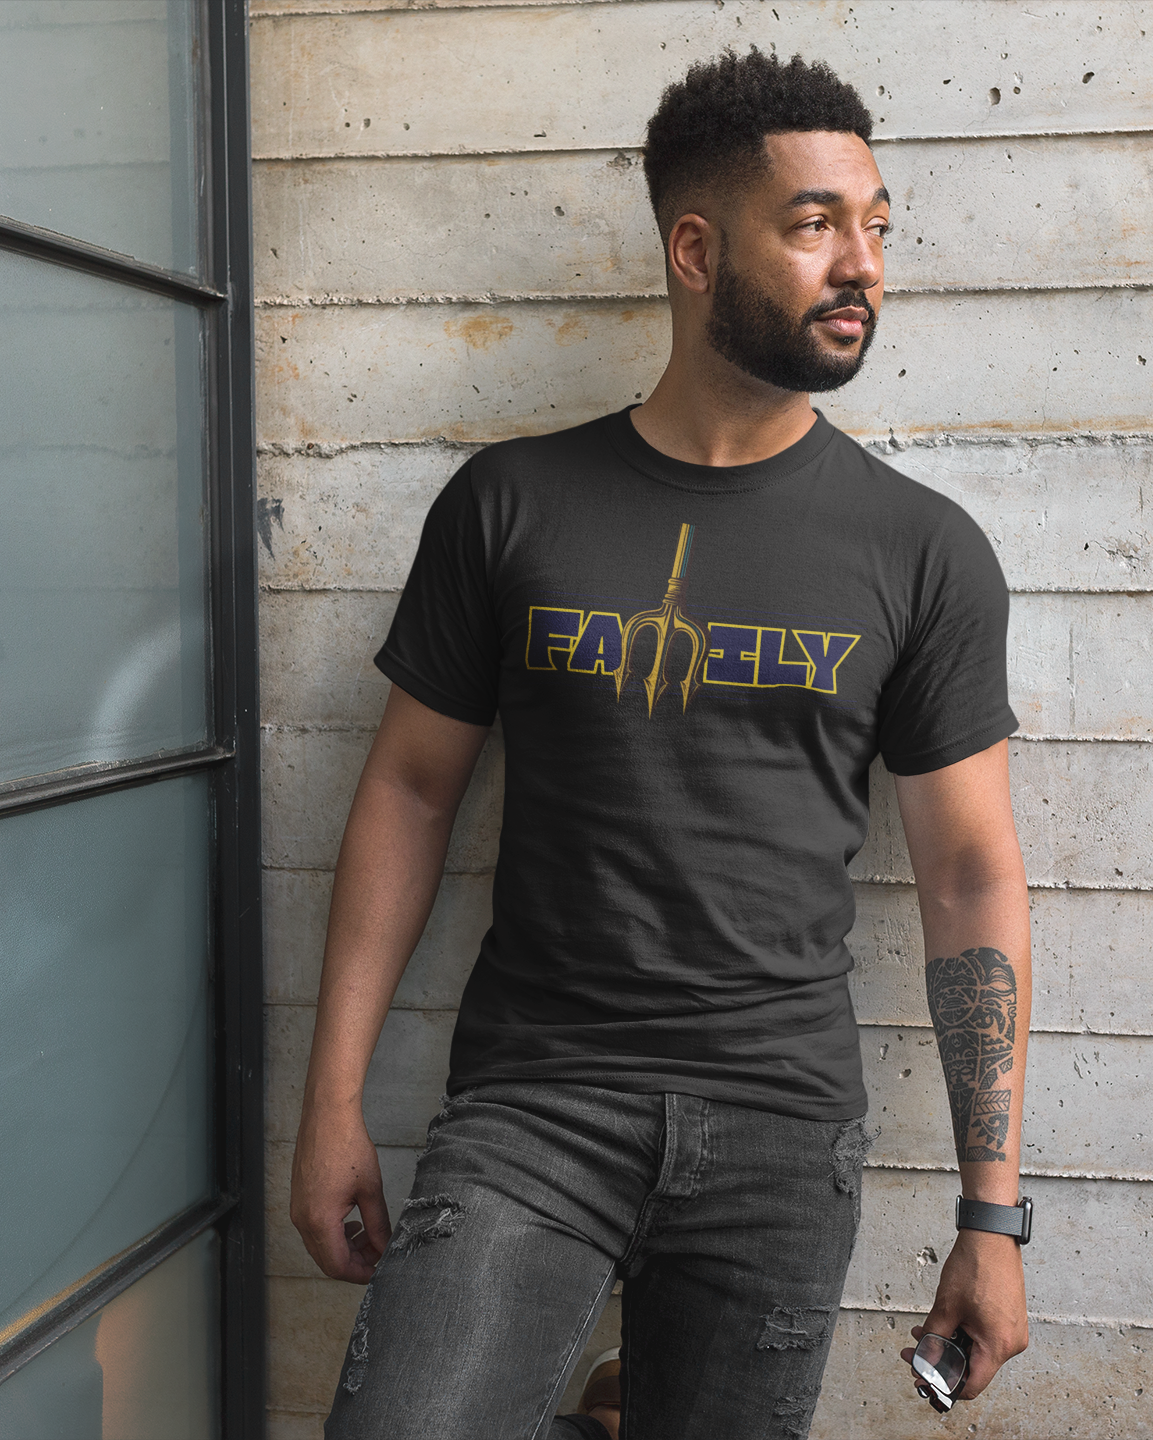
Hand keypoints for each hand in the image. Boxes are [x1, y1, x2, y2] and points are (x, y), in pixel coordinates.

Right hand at [290, 1100, 390, 1282]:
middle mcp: (302, 1220)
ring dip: (344, 1248)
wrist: (328, 1116)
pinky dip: (333, 1234)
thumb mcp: (370, 1189)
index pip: (337, 1266)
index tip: (379, 1269)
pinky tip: (352, 1221)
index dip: (360, 1273)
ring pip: (320, 1246)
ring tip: (369, 1235)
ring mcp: (297, 1209)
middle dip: (354, 1262)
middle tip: (378, 1253)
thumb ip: (378, 1224)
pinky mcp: (298, 1198)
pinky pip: (314, 1229)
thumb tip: (385, 1247)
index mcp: (319, 1221)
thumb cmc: (347, 1145)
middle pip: (326, 1260)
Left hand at [900, 1229, 1027, 1399]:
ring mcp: (1013, 1332)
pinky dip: (964, 1334)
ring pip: (977, 1352)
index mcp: (998, 1346)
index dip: (943, 1385)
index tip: (923, 1380)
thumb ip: (934, 1339)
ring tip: (924, 1332)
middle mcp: (1012, 1344)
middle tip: (916, 1353)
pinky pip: (985, 1338)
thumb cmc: (975, 1266)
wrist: (991, 1237)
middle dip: (942, 1361)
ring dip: (950, 1345)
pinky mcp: (1010, 1321)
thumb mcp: (946, 1306)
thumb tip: (924, 1361)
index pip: (971, 1386)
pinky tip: (945, 1324)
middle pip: (973, 1369)